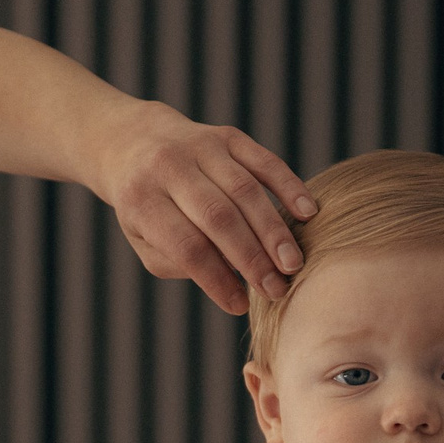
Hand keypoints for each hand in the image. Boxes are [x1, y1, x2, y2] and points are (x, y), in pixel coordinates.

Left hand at [92, 101, 314, 314]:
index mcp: (142, 200)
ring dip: (273, 231)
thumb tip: (230, 281)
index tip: (239, 305)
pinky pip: (264, 161)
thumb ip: (179, 262)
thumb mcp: (143, 240)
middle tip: (276, 289)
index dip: (216, 278)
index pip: (186, 245)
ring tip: (292, 264)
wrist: (136, 143)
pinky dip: (289, 187)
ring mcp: (201, 147)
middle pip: (219, 217)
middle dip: (251, 257)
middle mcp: (170, 168)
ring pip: (244, 191)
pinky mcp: (228, 137)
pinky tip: (307, 214)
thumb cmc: (146, 208)